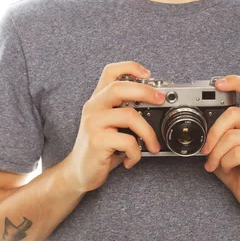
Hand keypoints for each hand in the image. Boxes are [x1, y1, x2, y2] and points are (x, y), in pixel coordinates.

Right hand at [63, 61, 163, 193]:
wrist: (79, 172)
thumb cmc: (100, 147)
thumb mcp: (111, 124)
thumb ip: (125, 110)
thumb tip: (157, 102)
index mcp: (98, 99)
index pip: (110, 72)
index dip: (130, 67)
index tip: (147, 74)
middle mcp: (93, 107)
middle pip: (119, 88)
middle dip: (145, 91)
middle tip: (161, 100)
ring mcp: (93, 123)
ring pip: (129, 115)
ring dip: (148, 132)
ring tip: (152, 145)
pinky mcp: (96, 141)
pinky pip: (128, 141)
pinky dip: (136, 153)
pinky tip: (131, 159)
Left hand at [202, 75, 239, 209]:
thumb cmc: (236, 166)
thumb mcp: (223, 143)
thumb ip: (217, 128)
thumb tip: (198, 120)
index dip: (234, 82)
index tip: (217, 83)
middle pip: (233, 113)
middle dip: (213, 133)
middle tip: (205, 150)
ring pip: (231, 137)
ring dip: (216, 154)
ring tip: (216, 163)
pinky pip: (236, 153)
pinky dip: (224, 163)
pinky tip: (227, 168)